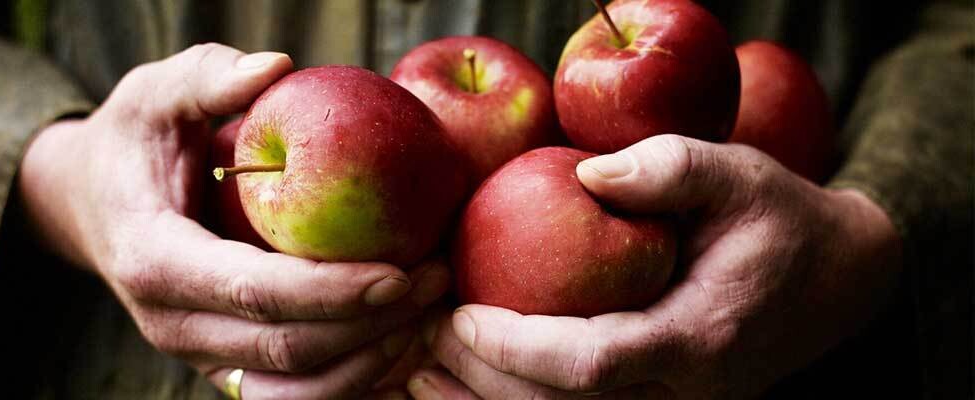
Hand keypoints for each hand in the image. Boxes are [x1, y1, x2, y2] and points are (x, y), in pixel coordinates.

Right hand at [18, 43, 449, 398]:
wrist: (93, 205)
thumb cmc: (134, 144)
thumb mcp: (154, 95)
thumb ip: (208, 77)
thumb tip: (276, 66)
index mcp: (155, 261)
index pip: (255, 292)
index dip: (333, 290)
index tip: (403, 272)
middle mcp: (174, 325)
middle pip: (288, 349)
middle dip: (373, 323)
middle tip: (440, 278)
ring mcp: (202, 355)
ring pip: (299, 388)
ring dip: (375, 358)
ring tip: (433, 309)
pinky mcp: (229, 365)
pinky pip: (299, 392)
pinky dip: (358, 374)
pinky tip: (405, 333)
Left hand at [410, 134, 902, 398]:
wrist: (838, 276)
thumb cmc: (780, 218)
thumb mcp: (737, 173)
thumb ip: (669, 168)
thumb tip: (585, 173)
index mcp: (702, 339)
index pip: (594, 366)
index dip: (519, 351)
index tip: (459, 318)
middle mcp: (690, 392)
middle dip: (487, 384)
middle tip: (421, 344)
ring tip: (423, 376)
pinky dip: (527, 399)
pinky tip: (475, 381)